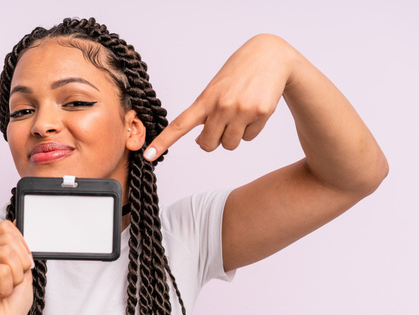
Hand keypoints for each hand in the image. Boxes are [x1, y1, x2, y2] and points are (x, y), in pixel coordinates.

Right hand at [0, 220, 33, 314]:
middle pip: (10, 239)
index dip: (21, 250)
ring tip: (2, 292)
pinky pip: (2, 270)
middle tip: (9, 286)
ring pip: (7, 253)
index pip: (7, 229)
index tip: (17, 272)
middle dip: (20, 266)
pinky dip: (6, 287)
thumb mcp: (22, 274)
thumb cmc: (9, 310)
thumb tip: (11, 222)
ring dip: (14, 278)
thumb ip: (18, 250)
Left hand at [144, 34, 294, 159]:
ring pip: (230, 144)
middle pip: (209, 145)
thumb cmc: (238, 74)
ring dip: (233, 136)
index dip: (163, 142)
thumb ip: (206, 114)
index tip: (148, 155)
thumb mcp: (216, 89)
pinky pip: (249, 137)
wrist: (270, 55)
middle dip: (213, 141)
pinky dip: (250, 129)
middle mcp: (222, 105)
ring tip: (239, 114)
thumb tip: (202, 142)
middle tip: (220, 125)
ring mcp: (242, 110)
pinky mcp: (261, 113)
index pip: (180, 125)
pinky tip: (254, 110)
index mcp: (206, 99)